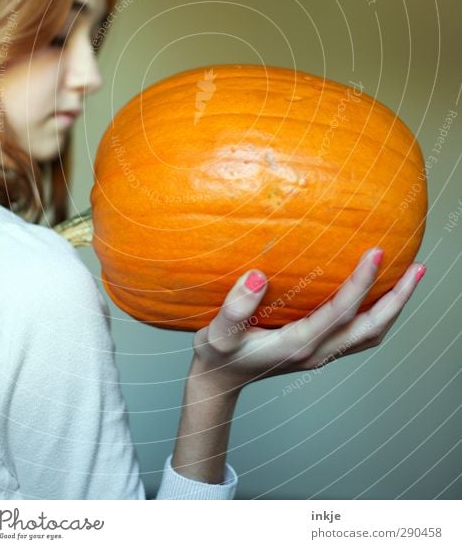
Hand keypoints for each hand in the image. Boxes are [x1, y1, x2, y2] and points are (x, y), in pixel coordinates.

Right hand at [192, 248, 426, 393]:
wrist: (219, 382)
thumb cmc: (218, 356)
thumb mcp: (217, 334)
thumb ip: (235, 308)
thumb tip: (258, 276)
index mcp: (297, 345)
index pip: (340, 311)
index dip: (361, 282)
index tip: (376, 251)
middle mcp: (317, 352)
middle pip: (371, 328)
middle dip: (398, 299)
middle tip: (417, 267)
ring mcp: (322, 354)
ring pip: (371, 333)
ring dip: (394, 307)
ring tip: (410, 276)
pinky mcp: (321, 350)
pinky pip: (360, 334)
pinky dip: (378, 313)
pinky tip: (379, 292)